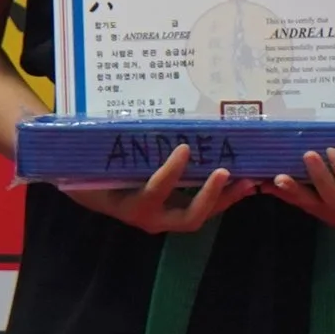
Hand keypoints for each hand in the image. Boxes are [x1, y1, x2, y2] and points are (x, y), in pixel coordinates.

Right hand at [64, 143, 257, 234]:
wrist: (87, 193)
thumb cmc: (89, 175)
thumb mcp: (96, 164)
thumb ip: (110, 148)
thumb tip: (115, 115)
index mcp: (131, 206)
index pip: (155, 192)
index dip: (170, 173)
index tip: (185, 148)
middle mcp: (151, 218)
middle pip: (188, 217)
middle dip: (210, 197)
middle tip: (226, 172)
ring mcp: (165, 217)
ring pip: (201, 215)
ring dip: (225, 199)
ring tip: (247, 179)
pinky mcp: (175, 210)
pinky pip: (202, 207)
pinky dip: (222, 196)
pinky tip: (239, 178)